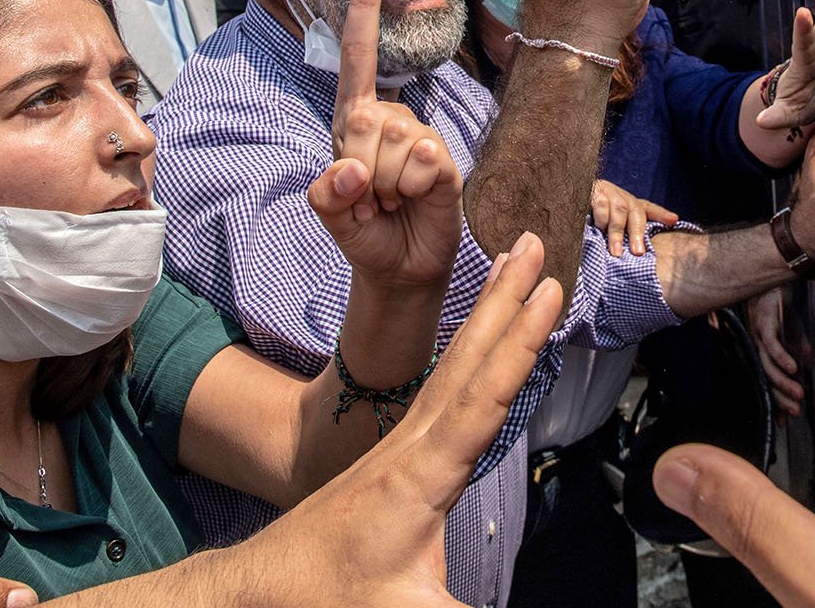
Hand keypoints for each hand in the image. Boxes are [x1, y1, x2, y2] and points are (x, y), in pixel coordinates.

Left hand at [196, 235, 562, 605]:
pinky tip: (477, 342)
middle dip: (504, 297)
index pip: (483, 394)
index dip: (520, 342)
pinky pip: (441, 385)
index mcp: (421, 473)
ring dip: (485, 312)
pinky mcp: (396, 453)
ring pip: (453, 363)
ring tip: (509, 265)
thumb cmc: (327, 596)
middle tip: (531, 242)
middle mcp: (413, 443)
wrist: (265, 588)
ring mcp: (402, 443)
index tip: (549, 290)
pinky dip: (467, 350)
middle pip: (468, 356)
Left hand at [309, 0, 463, 291]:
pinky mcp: (442, 159)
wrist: (401, 268)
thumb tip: (350, 170)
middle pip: (365, 119)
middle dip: (358, 169)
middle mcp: (387, 118)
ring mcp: (417, 136)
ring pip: (392, 143)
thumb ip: (327, 196)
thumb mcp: (331, 215)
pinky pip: (422, 161)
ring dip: (384, 186)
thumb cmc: (364, 232)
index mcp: (353, 118)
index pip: (357, 54)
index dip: (363, 8)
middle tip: (368, 197)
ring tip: (391, 201)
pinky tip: (414, 201)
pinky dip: (410, 189)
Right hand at [590, 178, 678, 256]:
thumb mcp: (615, 222)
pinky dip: (600, 218)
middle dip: (637, 233)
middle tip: (638, 252)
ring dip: (617, 232)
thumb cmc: (597, 215)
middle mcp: (621, 197)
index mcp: (630, 203)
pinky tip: (598, 229)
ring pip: (618, 211)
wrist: (574, 193)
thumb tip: (651, 242)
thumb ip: (631, 231)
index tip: (673, 221)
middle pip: (634, 212)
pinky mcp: (593, 192)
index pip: (648, 208)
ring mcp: (608, 192)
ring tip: (616, 252)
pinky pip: (600, 205)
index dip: (661, 214)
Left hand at [746, 286, 804, 417]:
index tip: (785, 421)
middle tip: (796, 413)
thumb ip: (807, 349)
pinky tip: (794, 368)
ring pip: (769, 366)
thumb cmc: (789, 302)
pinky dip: (783, 357)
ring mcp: (761, 335)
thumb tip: (812, 368)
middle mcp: (762, 347)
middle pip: (768, 379)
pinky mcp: (764, 322)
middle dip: (782, 399)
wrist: (777, 273)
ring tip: (799, 396)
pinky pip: (772, 345)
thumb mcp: (803, 329)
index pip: (772, 381)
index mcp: (769, 350)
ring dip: (784, 383)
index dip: (778, 401)